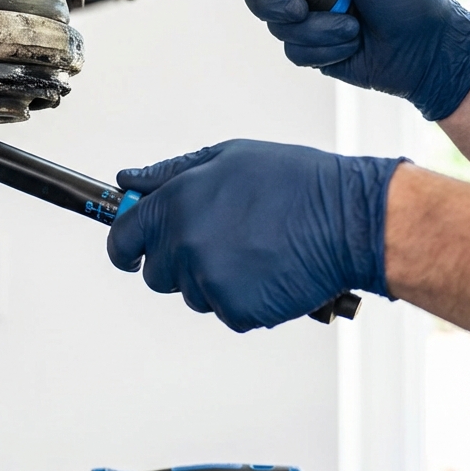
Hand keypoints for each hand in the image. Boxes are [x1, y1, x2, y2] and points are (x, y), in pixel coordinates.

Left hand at [107, 139, 403, 331]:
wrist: (348, 219)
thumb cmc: (294, 183)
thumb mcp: (226, 158)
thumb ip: (168, 173)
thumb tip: (127, 180)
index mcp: (175, 204)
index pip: (121, 240)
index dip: (125, 248)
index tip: (132, 252)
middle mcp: (184, 244)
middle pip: (155, 274)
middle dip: (177, 263)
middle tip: (220, 242)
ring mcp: (208, 281)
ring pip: (192, 294)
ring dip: (214, 281)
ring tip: (253, 251)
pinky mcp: (236, 310)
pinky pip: (226, 312)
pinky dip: (244, 300)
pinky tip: (268, 272)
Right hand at [216, 0, 469, 120]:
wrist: (430, 51)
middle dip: (276, 3)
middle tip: (301, 7)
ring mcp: (308, 15)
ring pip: (276, 25)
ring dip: (315, 30)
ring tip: (351, 26)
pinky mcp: (312, 47)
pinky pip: (294, 52)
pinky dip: (323, 50)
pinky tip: (350, 44)